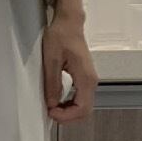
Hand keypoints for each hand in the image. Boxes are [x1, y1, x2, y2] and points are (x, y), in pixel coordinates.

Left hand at [42, 5, 97, 123]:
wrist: (69, 23)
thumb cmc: (61, 35)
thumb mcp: (51, 60)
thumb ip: (52, 84)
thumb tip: (52, 103)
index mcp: (85, 77)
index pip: (82, 108)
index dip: (66, 116)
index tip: (51, 111)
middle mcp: (91, 81)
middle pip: (85, 111)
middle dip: (67, 117)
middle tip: (50, 112)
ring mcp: (89, 80)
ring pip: (83, 106)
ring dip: (68, 112)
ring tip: (52, 107)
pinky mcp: (84, 79)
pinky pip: (81, 99)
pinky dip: (69, 105)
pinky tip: (57, 101)